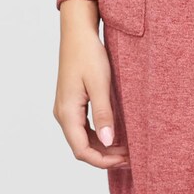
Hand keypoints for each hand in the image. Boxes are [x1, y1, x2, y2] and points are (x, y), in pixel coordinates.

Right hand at [53, 0, 130, 168]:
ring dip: (103, 147)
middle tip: (130, 156)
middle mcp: (63, 114)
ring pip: (83, 138)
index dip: (103, 161)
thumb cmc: (88, 54)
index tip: (125, 159)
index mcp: (67, 113)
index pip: (82, 150)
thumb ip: (104, 114)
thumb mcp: (100, 83)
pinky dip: (99, 135)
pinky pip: (84, 127)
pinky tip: (115, 133)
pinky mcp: (72, 102)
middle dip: (105, 156)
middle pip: (82, 147)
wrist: (77, 32)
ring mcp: (66, 108)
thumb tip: (107, 143)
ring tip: (126, 148)